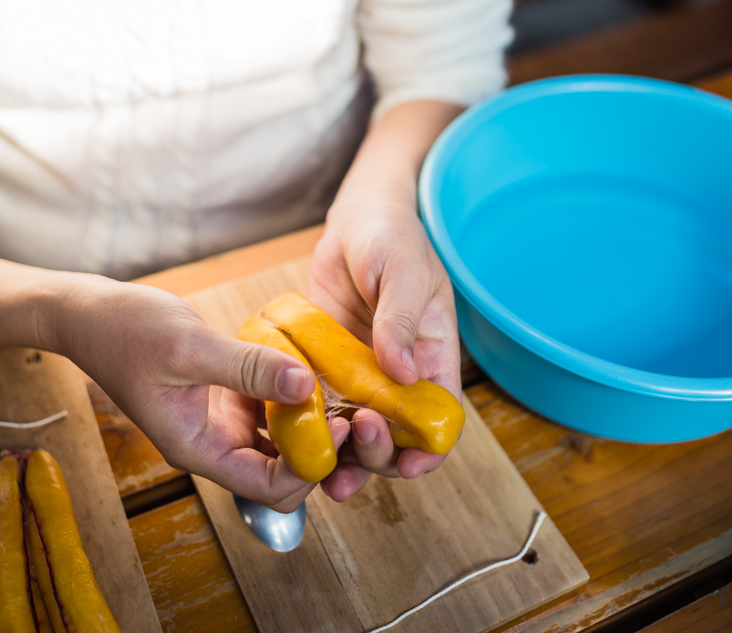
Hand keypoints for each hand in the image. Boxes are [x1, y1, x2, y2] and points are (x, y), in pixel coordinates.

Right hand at [50, 278, 348, 511]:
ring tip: (338, 392)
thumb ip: (248, 368)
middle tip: (347, 413)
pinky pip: (271, 413)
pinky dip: (294, 400)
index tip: (335, 423)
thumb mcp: (190, 346)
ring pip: (281, 446)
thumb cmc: (126, 332)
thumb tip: (304, 384)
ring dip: (311, 426)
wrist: (92, 315)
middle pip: (282, 475)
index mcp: (199, 449)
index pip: (269, 486)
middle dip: (319, 454)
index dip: (310, 464)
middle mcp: (214, 446)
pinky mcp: (227, 401)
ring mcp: (221, 425)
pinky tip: (309, 371)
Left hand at [308, 181, 461, 501]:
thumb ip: (400, 322)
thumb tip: (401, 373)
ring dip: (342, 456)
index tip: (410, 465)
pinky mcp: (327, 368)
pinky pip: (320, 406)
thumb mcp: (405, 273)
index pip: (440, 420)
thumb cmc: (392, 239)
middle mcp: (398, 377)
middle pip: (395, 437)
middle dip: (378, 453)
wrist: (355, 220)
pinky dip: (310, 427)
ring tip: (321, 468)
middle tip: (355, 437)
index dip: (429, 450)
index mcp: (432, 360)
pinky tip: (291, 436)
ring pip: (354, 432)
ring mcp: (360, 376)